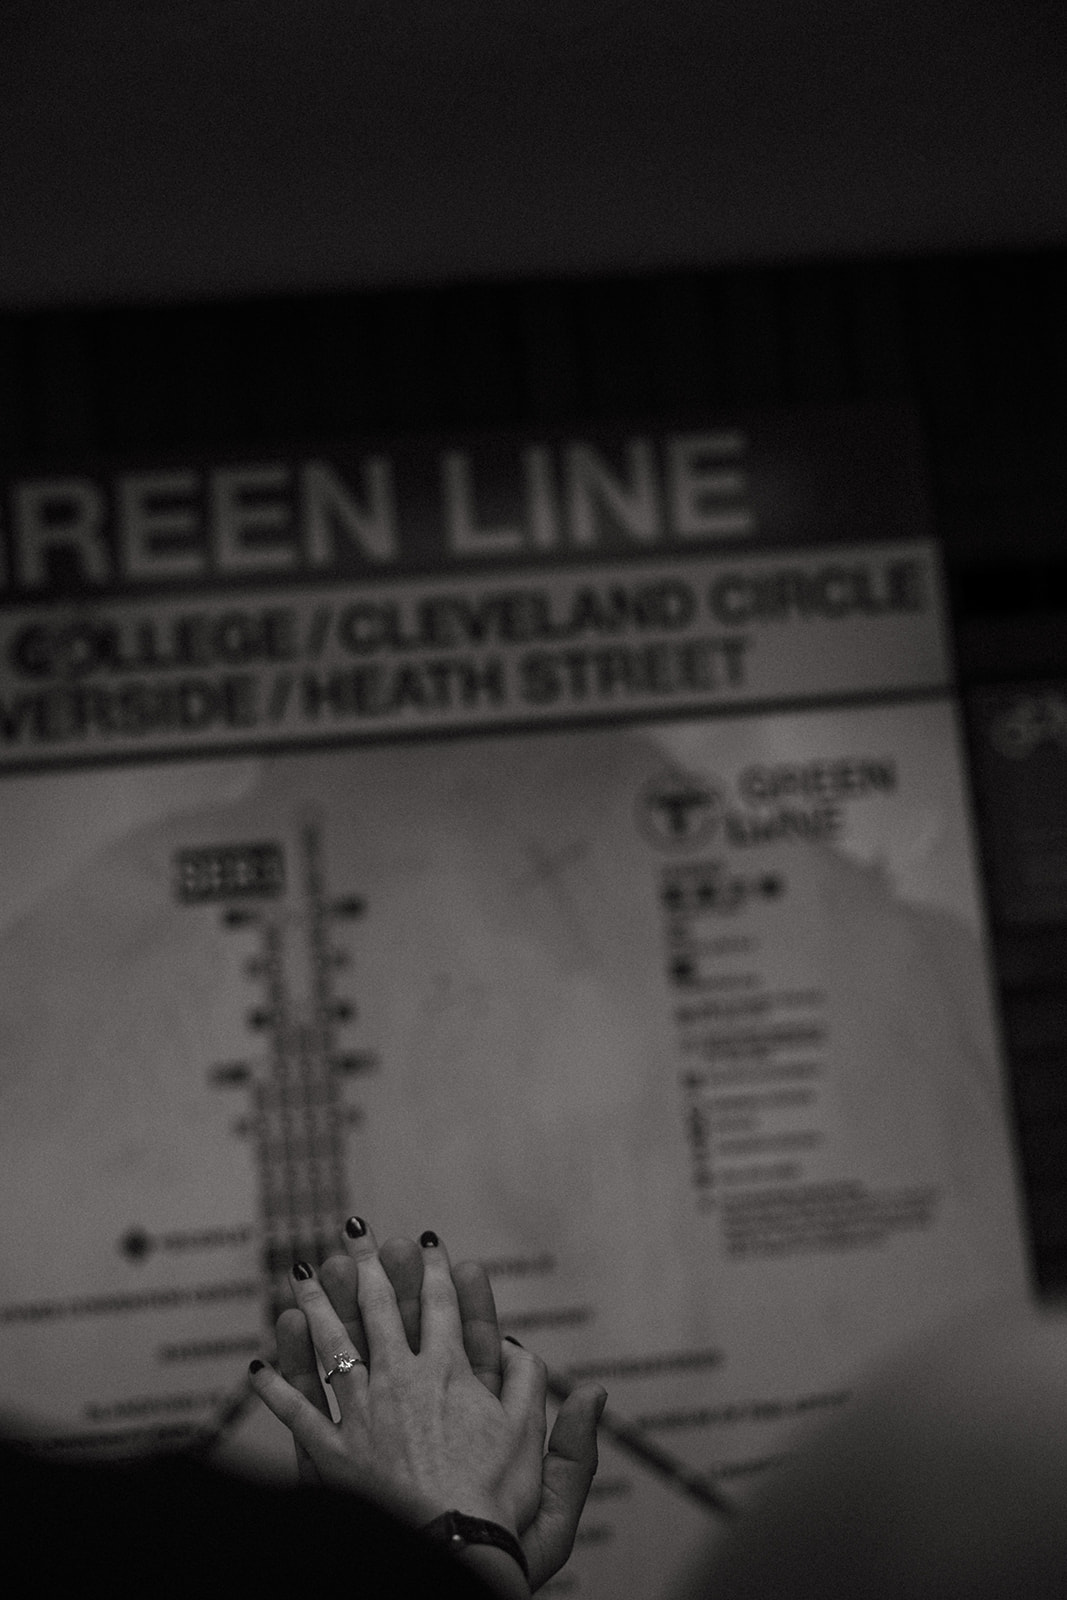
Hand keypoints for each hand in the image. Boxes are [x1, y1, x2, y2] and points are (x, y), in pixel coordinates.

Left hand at [251, 1220, 604, 1589]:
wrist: (450, 1549)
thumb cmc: (494, 1499)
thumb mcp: (527, 1434)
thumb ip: (527, 1381)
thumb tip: (517, 1344)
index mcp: (449, 1373)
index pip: (441, 1306)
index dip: (435, 1270)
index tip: (426, 1240)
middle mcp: (401, 1381)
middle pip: (380, 1308)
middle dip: (367, 1264)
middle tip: (354, 1229)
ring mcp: (362, 1414)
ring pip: (332, 1345)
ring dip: (316, 1305)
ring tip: (302, 1273)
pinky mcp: (334, 1453)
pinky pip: (298, 1414)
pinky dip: (276, 1391)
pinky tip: (256, 1369)